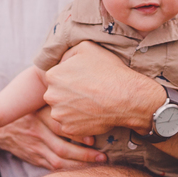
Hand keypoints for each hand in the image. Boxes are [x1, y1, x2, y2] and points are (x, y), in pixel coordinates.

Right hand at [0, 110, 105, 171]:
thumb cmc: (29, 111)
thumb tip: (87, 97)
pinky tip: (84, 170)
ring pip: (59, 161)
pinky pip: (53, 168)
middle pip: (61, 147)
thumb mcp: (38, 102)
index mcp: (38, 116)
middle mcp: (36, 133)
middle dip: (84, 154)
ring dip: (80, 164)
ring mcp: (35, 148)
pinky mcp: (35, 159)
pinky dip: (69, 170)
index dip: (76, 133)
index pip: (58, 126)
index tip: (93, 138)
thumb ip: (57, 101)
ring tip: (98, 163)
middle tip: (103, 155)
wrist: (0, 129)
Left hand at [43, 41, 164, 136]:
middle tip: (88, 92)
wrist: (126, 97)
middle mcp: (51, 96)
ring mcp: (59, 114)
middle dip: (69, 94)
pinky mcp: (69, 129)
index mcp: (53, 75)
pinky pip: (71, 124)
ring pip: (62, 110)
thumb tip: (62, 61)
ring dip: (73, 108)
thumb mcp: (87, 47)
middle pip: (57, 94)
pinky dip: (80, 121)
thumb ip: (68, 52)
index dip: (71, 77)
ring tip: (91, 103)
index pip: (56, 77)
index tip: (84, 80)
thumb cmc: (108, 71)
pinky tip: (93, 114)